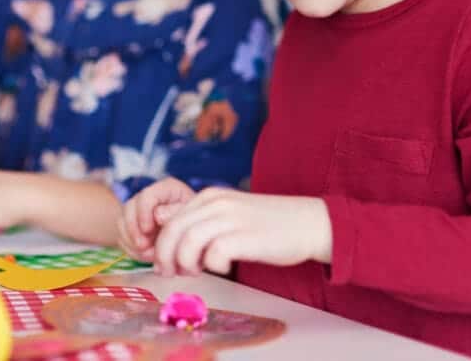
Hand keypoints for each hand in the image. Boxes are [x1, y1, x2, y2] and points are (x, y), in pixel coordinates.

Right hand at [118, 177, 194, 261]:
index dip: (143, 214)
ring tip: (149, 254)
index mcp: (167, 188)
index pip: (146, 196)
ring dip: (132, 241)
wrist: (192, 237)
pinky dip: (130, 248)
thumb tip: (157, 215)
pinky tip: (145, 254)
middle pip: (129, 207)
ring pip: (122, 222)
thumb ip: (175, 213)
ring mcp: (139, 211)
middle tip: (144, 247)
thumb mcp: (190, 217)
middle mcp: (150, 196)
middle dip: (134, 230)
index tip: (148, 231)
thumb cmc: (195, 224)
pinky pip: (121, 236)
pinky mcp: (132, 226)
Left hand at [153, 189, 331, 276]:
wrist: (308, 223)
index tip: (167, 264)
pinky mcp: (246, 236)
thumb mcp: (228, 214)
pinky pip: (214, 254)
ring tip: (199, 272)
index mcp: (210, 197)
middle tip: (173, 274)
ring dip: (186, 264)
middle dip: (166, 258)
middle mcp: (217, 203)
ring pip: (188, 242)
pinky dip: (213, 266)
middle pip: (172, 232)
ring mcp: (232, 218)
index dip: (162, 246)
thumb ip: (200, 219)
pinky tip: (225, 267)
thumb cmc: (267, 224)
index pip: (169, 221)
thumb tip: (165, 225)